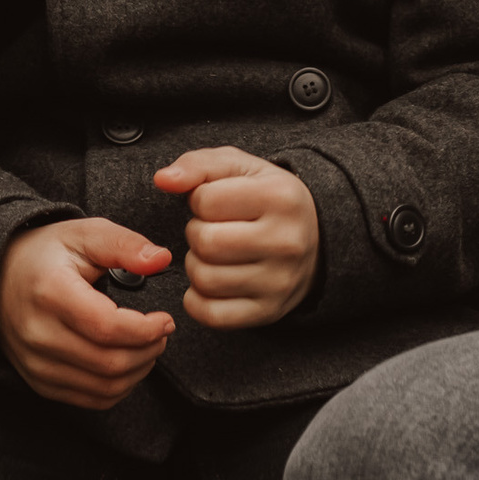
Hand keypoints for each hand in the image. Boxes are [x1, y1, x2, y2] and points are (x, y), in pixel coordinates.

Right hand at [0, 218, 175, 409]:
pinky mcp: (38, 382)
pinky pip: (89, 400)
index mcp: (51, 293)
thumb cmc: (45, 254)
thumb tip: (162, 260)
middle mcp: (39, 334)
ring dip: (138, 372)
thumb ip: (124, 245)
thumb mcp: (84, 234)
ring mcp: (36, 363)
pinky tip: (127, 364)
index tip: (165, 320)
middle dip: (149, 351)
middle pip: (109, 363)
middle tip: (161, 333)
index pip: (108, 327)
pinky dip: (118, 388)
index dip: (147, 329)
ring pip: (103, 388)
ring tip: (148, 347)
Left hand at [151, 147, 320, 328]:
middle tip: (214, 229)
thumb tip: (163, 179)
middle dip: (197, 233)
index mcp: (281, 197)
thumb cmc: (269, 198)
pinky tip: (211, 282)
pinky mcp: (268, 311)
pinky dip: (198, 299)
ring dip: (197, 264)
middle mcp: (285, 241)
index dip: (200, 200)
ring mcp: (279, 281)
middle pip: (204, 242)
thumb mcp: (240, 167)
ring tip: (215, 253)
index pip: (205, 201)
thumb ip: (198, 164)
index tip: (216, 203)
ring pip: (204, 279)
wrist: (315, 238)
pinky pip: (211, 315)